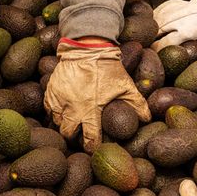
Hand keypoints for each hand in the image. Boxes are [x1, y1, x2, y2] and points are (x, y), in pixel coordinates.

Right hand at [43, 38, 150, 152]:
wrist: (87, 47)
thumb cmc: (107, 68)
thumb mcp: (125, 85)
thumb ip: (138, 104)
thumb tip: (148, 119)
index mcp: (91, 110)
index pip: (90, 139)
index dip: (92, 147)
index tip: (94, 148)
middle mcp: (72, 108)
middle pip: (68, 134)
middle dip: (74, 137)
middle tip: (81, 134)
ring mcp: (59, 100)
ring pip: (57, 122)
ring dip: (64, 124)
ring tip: (72, 121)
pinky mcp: (51, 91)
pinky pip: (48, 109)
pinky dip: (54, 112)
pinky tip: (62, 110)